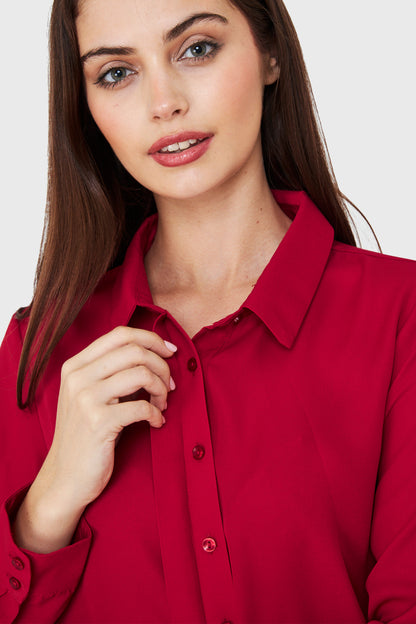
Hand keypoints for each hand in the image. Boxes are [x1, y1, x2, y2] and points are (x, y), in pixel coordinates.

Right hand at [13, 326, 176, 552]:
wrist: (65, 478)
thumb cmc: (86, 434)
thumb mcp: (90, 394)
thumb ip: (111, 371)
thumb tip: (154, 352)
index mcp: (75, 365)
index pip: (120, 334)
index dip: (151, 339)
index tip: (170, 352)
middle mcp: (77, 377)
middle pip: (135, 351)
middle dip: (162, 366)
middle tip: (169, 386)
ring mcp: (85, 399)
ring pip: (141, 373)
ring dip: (161, 389)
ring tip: (162, 404)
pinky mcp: (99, 423)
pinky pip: (142, 407)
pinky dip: (157, 414)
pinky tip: (156, 423)